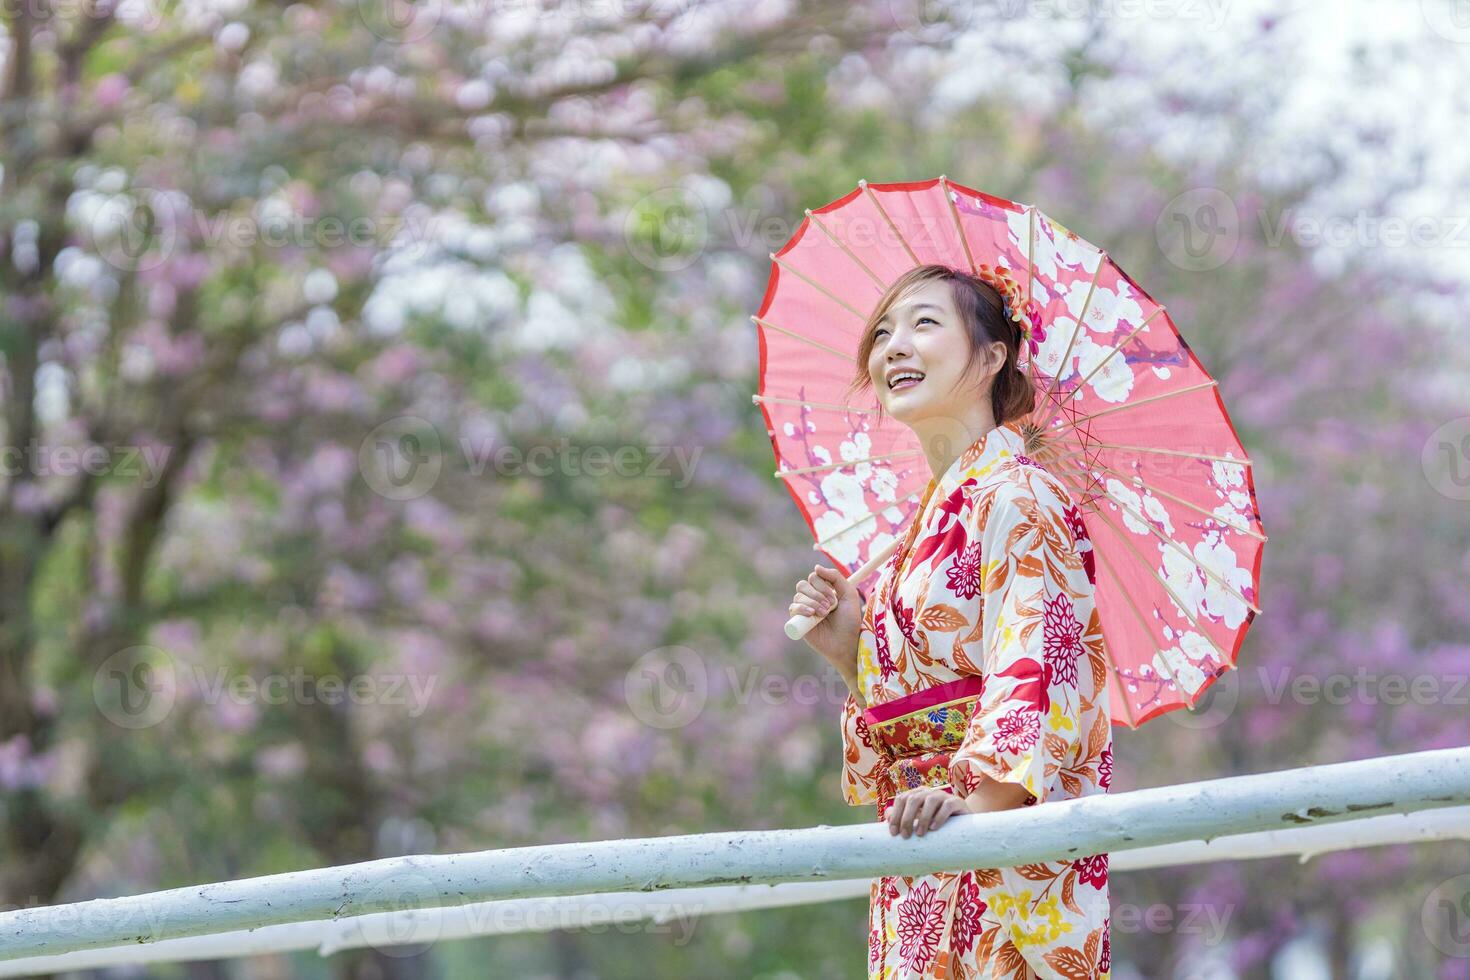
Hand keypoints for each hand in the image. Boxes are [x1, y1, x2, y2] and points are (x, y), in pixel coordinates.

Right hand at [789, 563, 862, 682]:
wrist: (847, 642)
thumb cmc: (850, 621)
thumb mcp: (849, 594)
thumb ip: (836, 577)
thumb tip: (816, 567)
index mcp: (823, 591)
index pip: (814, 577)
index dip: (822, 584)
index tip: (834, 596)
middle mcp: (812, 599)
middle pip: (803, 584)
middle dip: (817, 593)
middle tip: (830, 605)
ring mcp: (804, 610)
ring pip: (799, 596)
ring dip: (813, 602)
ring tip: (825, 614)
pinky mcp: (798, 622)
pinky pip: (793, 608)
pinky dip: (802, 608)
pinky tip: (812, 614)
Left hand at [886, 787, 966, 837]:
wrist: (963, 826)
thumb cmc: (935, 825)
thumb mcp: (918, 822)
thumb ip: (903, 817)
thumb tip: (887, 815)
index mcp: (917, 795)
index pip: (902, 799)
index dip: (896, 815)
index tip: (893, 833)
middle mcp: (929, 792)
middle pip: (913, 799)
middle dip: (906, 818)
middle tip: (905, 836)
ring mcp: (944, 795)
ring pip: (930, 800)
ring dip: (923, 817)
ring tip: (920, 834)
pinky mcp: (957, 802)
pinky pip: (948, 805)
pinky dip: (939, 816)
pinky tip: (934, 828)